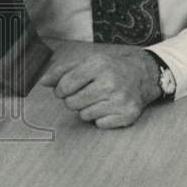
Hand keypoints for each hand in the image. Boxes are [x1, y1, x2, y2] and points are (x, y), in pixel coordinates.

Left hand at [40, 46, 160, 128]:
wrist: (143, 74)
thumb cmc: (110, 67)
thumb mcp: (87, 61)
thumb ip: (62, 70)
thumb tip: (43, 82)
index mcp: (98, 65)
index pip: (65, 85)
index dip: (60, 90)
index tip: (64, 90)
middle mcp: (110, 83)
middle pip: (72, 103)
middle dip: (72, 100)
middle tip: (83, 94)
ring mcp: (120, 101)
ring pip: (84, 115)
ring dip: (86, 109)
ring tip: (97, 98)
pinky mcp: (127, 115)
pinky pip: (99, 124)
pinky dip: (100, 118)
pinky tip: (108, 107)